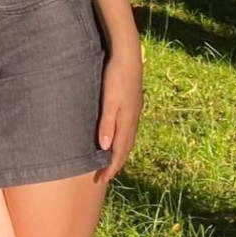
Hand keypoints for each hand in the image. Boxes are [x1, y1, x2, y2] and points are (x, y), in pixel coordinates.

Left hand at [96, 40, 143, 183]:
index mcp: (127, 121)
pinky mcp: (133, 103)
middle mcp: (133, 119)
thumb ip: (106, 124)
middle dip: (115, 164)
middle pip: (124, 148)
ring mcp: (134, 111)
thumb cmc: (116, 77)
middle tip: (103, 176)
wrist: (128, 55)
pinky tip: (117, 136)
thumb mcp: (108, 101)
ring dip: (119, 152)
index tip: (101, 181)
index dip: (110, 168)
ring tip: (110, 161)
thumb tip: (104, 148)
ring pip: (127, 138)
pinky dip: (122, 139)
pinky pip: (128, 129)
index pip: (118, 152)